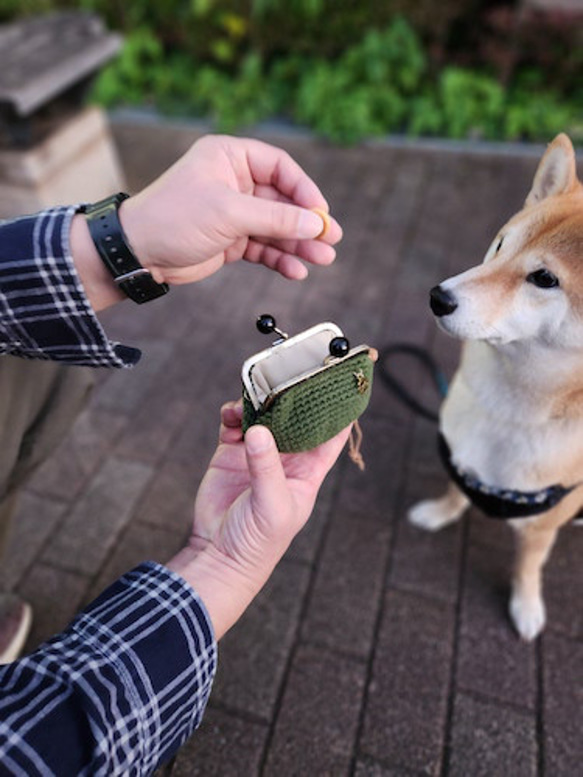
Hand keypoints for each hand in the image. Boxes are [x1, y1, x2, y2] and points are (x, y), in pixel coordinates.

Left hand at [119, 135, 342, 284]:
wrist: (139, 253)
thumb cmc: (174, 218)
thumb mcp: (228, 213)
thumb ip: (274, 219)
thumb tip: (314, 224)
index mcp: (230, 158)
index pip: (280, 167)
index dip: (304, 190)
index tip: (320, 213)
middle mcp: (234, 181)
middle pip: (282, 201)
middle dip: (305, 223)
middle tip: (331, 240)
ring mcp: (233, 212)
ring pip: (275, 228)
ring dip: (297, 244)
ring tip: (322, 260)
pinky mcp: (230, 239)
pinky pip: (263, 247)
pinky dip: (279, 259)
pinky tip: (295, 271)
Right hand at [166, 401, 349, 638]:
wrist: (218, 554)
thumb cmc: (258, 540)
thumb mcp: (272, 505)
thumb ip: (267, 466)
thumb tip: (258, 430)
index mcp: (308, 471)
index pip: (331, 435)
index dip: (338, 410)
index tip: (341, 383)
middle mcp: (286, 458)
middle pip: (296, 417)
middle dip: (293, 397)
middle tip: (288, 373)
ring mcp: (258, 453)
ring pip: (264, 415)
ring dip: (259, 403)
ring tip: (251, 398)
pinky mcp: (230, 452)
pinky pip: (235, 423)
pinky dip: (232, 413)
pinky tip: (230, 414)